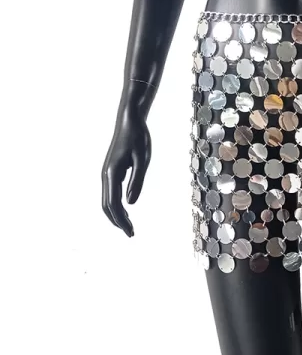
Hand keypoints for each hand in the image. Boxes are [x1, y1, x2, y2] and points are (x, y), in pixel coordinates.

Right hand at [101, 107, 151, 236]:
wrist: (129, 121)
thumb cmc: (138, 138)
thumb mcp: (142, 160)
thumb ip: (137, 181)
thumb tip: (131, 203)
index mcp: (112, 174)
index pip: (113, 204)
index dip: (121, 220)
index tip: (131, 233)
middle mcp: (105, 175)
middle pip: (107, 206)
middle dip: (118, 221)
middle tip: (131, 234)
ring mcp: (107, 173)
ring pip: (107, 200)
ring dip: (116, 214)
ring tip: (129, 225)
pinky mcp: (111, 170)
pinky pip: (110, 192)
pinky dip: (116, 204)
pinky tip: (126, 208)